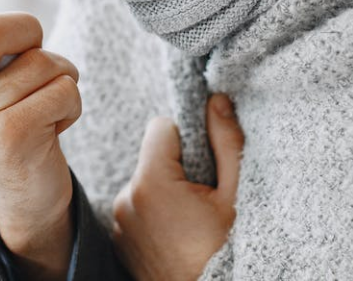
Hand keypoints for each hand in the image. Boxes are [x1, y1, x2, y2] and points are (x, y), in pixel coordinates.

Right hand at [0, 0, 81, 278]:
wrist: (25, 197)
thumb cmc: (7, 123)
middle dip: (29, 28)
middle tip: (35, 46)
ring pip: (41, 61)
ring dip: (60, 75)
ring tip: (44, 103)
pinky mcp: (11, 137)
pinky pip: (62, 88)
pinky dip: (72, 101)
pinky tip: (54, 125)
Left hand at [111, 94, 243, 280]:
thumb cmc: (221, 251)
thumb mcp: (234, 196)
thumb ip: (226, 143)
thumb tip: (216, 101)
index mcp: (153, 182)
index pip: (161, 127)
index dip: (186, 137)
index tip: (202, 161)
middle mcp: (128, 197)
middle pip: (153, 155)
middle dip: (177, 166)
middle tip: (200, 196)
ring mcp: (120, 218)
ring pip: (145, 180)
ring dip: (165, 189)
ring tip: (188, 218)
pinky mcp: (118, 233)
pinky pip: (136, 204)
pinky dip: (153, 210)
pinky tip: (174, 230)